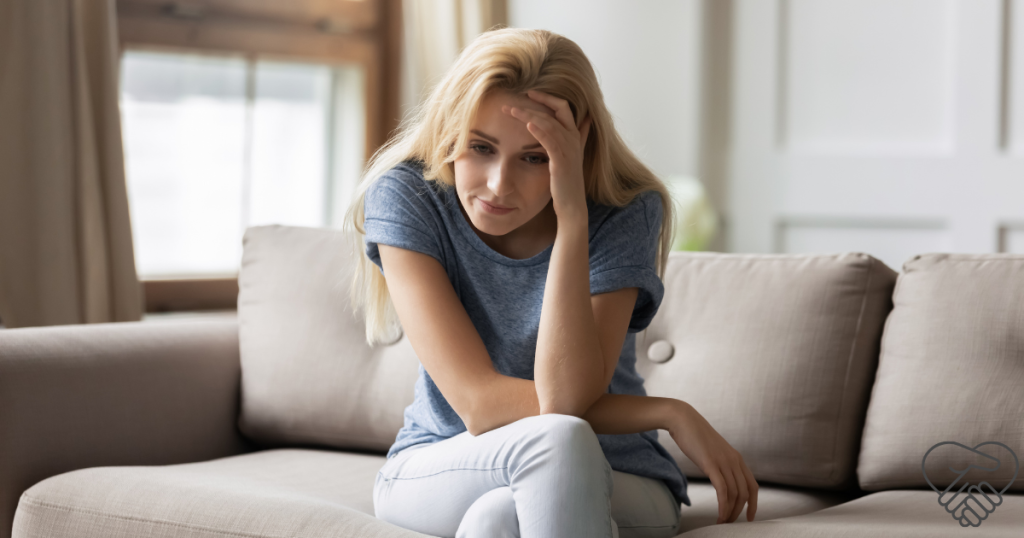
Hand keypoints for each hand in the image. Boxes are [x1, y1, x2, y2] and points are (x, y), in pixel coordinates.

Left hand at [502, 90, 591, 220]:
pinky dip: (540, 131)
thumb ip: (578, 137)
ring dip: (528, 115)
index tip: (528, 93)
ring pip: (550, 124)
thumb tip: (586, 120)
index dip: (547, 98)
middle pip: (554, 112)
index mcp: (574, 135)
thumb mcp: (572, 156)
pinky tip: (528, 124)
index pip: (563, 107)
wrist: (571, 205)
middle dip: (532, 104)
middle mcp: (573, 140)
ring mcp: (569, 150)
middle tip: (508, 104)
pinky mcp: (561, 162)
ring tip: (511, 110)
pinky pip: (550, 141)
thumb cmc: (566, 182)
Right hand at [665, 400, 757, 523]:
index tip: (749, 517)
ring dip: (730, 512)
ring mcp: (724, 462)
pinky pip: (722, 490)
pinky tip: (719, 514)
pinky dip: (723, 506)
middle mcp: (734, 461)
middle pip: (745, 493)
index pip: (752, 486)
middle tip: (729, 523)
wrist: (683, 419)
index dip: (753, 504)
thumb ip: (720, 464)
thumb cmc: (694, 435)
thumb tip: (719, 477)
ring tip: (722, 521)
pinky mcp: (711, 464)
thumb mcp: (713, 451)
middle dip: (739, 512)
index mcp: (737, 458)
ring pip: (734, 494)